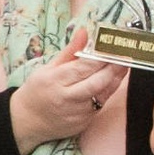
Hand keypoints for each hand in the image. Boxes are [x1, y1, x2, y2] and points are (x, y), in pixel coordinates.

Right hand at [9, 28, 126, 153]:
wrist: (27, 121)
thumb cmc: (37, 91)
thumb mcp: (48, 68)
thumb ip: (70, 52)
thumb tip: (84, 32)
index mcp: (54, 80)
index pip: (84, 66)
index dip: (102, 56)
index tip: (114, 47)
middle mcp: (66, 97)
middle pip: (97, 81)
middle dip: (115, 67)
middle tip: (127, 55)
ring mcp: (76, 112)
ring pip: (103, 94)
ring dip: (115, 79)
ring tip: (124, 65)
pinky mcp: (83, 122)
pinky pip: (100, 105)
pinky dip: (107, 92)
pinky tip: (111, 81)